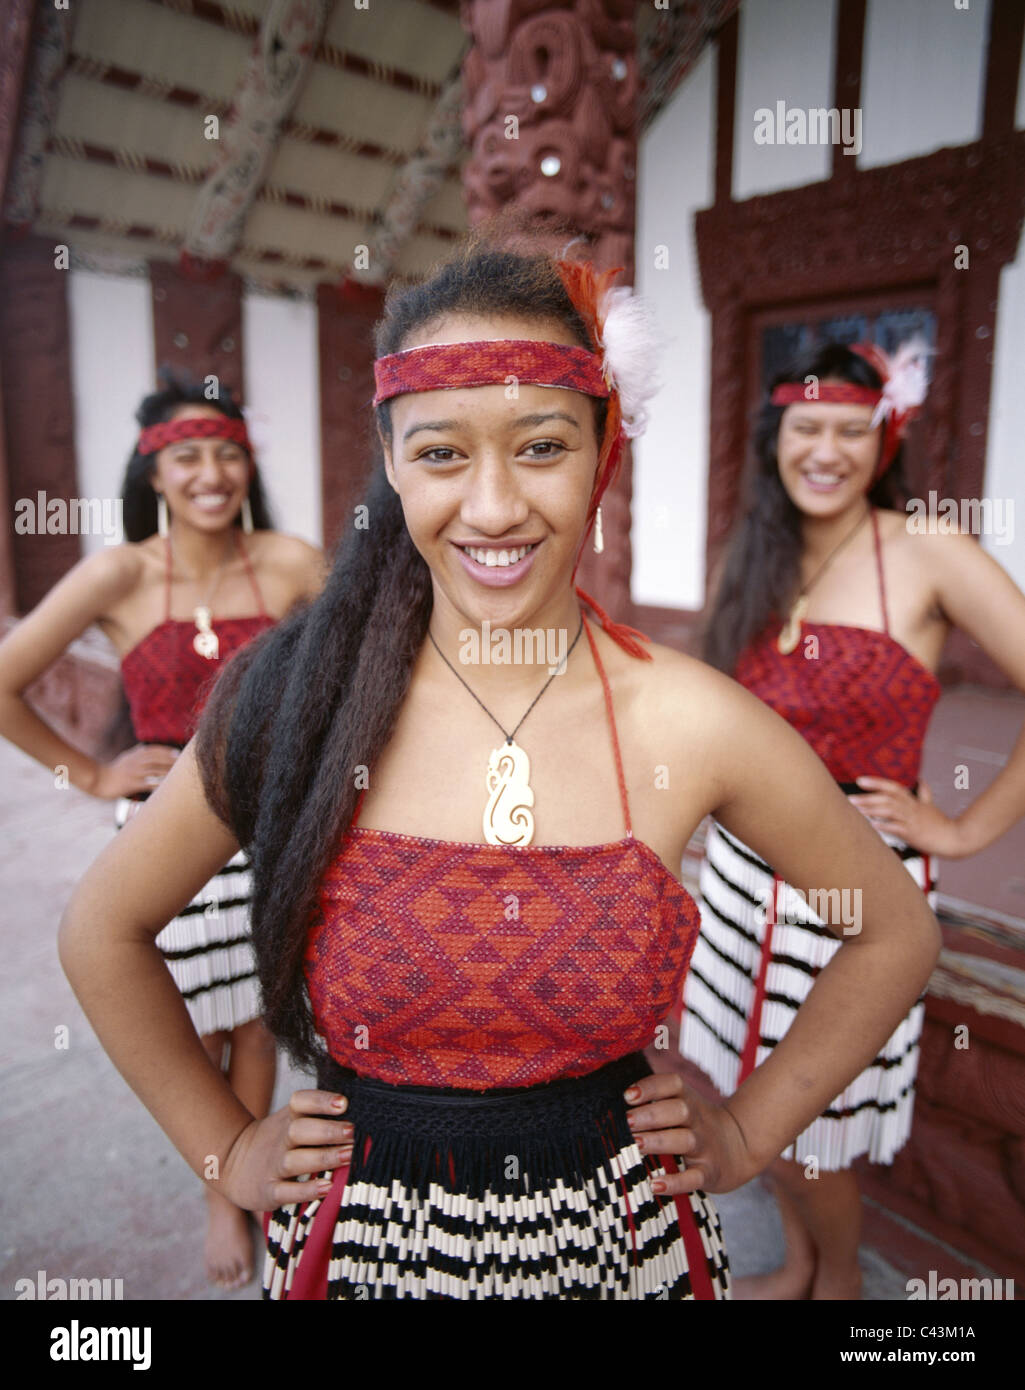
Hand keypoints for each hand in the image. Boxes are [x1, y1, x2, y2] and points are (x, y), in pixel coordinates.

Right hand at [91, 743, 178, 798]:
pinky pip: (149, 783)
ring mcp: (134, 772)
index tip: (178, 753)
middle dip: (171, 761)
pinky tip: (168, 786)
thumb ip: (137, 752)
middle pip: (157, 759)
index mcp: (135, 755)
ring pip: (155, 770)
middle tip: (184, 764)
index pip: (154, 750)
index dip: (167, 751)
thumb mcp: (126, 757)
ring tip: (179, 775)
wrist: (98, 780)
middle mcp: (136, 761)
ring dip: (168, 772)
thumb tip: (146, 747)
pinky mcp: (132, 784)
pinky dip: (159, 784)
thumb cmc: (114, 770)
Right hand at [218, 1089, 353, 1212]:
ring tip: (349, 1156)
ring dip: (324, 1158)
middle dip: (329, 1131)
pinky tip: (327, 1188)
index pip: (302, 1102)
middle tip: (354, 1132)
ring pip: (296, 1160)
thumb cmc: (279, 1140)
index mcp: (289, 1117)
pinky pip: (286, 1191)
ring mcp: (273, 1165)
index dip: (322, 1101)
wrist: (231, 1162)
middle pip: (301, 1130)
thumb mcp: (292, 1120)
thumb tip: (366, 1114)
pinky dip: (306, 1191)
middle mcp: (281, 1138)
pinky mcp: (268, 1191)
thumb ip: (321, 1116)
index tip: (344, 1103)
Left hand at [623, 1071, 756, 1195]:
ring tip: (636, 1144)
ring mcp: (704, 1146)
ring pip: (685, 1140)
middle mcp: (697, 1119)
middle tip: (626, 1122)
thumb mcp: (682, 1104)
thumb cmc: (695, 1124)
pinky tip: (655, 1184)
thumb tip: (609, 1102)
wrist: (740, 1145)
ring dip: (659, 1141)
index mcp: (688, 1098)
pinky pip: (694, 1177)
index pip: (672, 1084)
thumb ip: (655, 1100)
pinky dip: (676, 1182)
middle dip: (651, 1115)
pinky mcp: (709, 1172)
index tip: (627, 1095)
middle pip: (679, 1110)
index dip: (651, 1087)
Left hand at [849, 778, 967, 856]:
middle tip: (850, 797)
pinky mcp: (914, 834)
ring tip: (856, 810)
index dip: (877, 782)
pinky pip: (897, 828)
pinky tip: (872, 825)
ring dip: (872, 810)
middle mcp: (911, 808)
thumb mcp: (931, 806)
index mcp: (913, 801)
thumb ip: (924, 793)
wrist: (955, 838)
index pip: (893, 787)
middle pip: (888, 798)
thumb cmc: (941, 824)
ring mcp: (912, 821)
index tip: (860, 780)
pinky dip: (885, 826)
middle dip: (868, 797)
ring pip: (890, 811)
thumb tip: (921, 781)